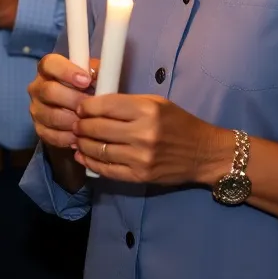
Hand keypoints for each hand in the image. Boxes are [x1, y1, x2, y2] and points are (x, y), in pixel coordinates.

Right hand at [28, 54, 93, 149]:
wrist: (80, 109)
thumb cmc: (88, 86)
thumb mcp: (94, 74)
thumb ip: (97, 72)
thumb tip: (105, 75)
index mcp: (48, 68)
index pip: (50, 64)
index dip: (67, 72)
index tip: (86, 80)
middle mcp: (37, 87)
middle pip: (49, 91)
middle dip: (74, 100)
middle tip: (92, 106)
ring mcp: (36, 109)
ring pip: (51, 116)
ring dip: (73, 121)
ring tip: (90, 122)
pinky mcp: (39, 128)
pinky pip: (51, 135)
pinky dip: (68, 137)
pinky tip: (82, 136)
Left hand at [72, 93, 216, 185]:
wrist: (203, 153)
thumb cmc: (179, 123)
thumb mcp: (157, 103)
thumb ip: (127, 102)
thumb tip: (95, 104)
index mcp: (147, 110)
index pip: (105, 105)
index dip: (87, 106)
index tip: (80, 107)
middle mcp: (143, 133)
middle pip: (98, 128)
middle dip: (80, 125)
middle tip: (75, 123)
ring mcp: (140, 157)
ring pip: (100, 149)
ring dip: (82, 144)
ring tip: (76, 138)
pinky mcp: (139, 176)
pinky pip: (107, 169)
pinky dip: (91, 162)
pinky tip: (82, 156)